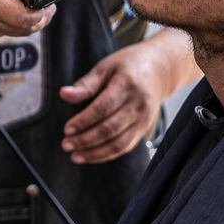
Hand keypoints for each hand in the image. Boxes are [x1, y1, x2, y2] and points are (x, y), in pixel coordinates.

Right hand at [0, 0, 56, 42]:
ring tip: (28, 5)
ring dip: (24, 23)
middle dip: (39, 20)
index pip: (25, 17)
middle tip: (46, 6)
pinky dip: (8, 24)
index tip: (50, 3)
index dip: (43, 14)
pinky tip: (6, 9)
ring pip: (12, 34)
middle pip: (23, 30)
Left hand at [58, 38, 179, 163]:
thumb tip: (63, 94)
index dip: (84, 121)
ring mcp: (143, 119)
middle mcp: (138, 105)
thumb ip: (86, 84)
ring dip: (95, 153)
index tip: (67, 129)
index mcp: (127, 85)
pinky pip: (125, 147)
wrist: (160, 71)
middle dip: (86, 140)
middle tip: (66, 144)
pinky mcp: (144, 129)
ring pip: (119, 143)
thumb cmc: (127, 66)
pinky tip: (89, 156)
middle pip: (110, 128)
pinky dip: (106, 155)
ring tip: (75, 156)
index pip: (103, 108)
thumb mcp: (106, 67)